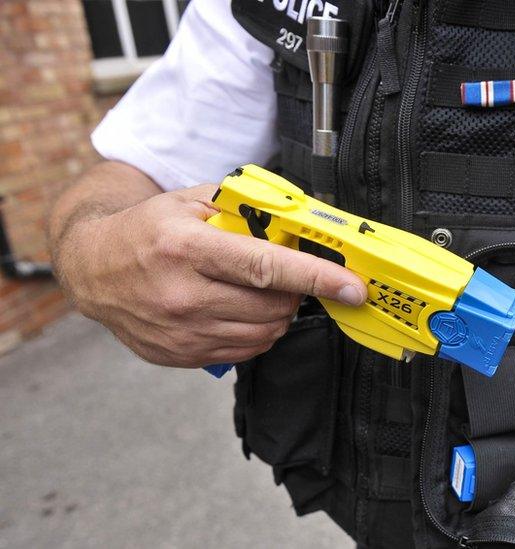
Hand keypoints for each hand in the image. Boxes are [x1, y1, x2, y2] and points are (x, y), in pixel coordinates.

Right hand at [57, 185, 365, 367]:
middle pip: (272, 307)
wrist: (91, 266)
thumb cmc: (148, 229)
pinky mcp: (178, 355)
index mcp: (186, 248)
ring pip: (263, 334)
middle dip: (296, 293)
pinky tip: (241, 310)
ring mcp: (179, 331)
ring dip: (279, 315)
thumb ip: (245, 211)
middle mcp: (182, 294)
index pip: (266, 267)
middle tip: (291, 277)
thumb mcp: (191, 202)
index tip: (352, 287)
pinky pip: (242, 352)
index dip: (317, 278)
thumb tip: (302, 226)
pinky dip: (256, 333)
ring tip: (264, 293)